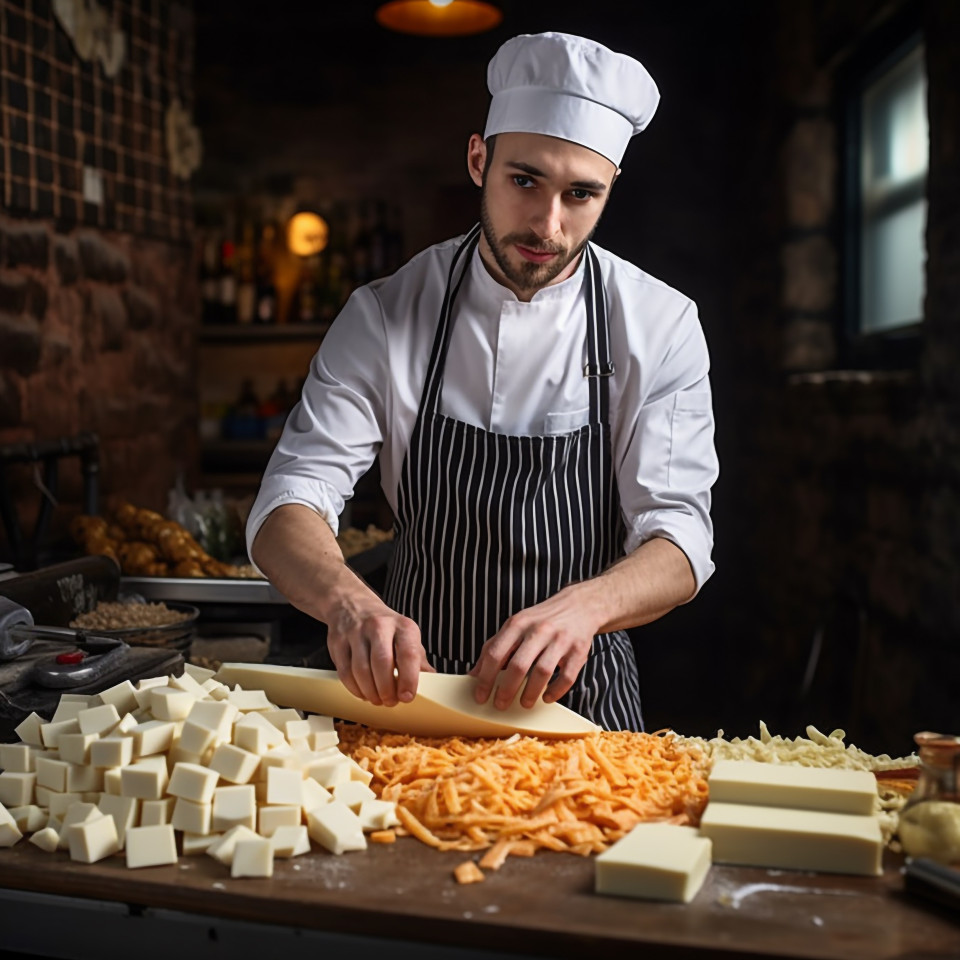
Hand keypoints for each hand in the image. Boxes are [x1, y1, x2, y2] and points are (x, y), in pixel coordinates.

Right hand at [326, 594, 433, 706]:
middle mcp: (379, 626)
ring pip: (361, 670)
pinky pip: (345, 672)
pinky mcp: (337, 641)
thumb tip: (432, 681)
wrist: (353, 605)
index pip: (408, 654)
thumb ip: (418, 660)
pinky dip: (354, 688)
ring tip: (377, 699)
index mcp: (403, 626)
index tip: (407, 697)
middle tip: (390, 701)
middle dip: (386, 689)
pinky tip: (363, 692)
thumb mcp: (407, 637)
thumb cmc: (385, 627)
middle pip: (382, 663)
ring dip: (370, 692)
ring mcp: (356, 632)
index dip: (408, 679)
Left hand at [469, 587, 598, 709]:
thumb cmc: (541, 620)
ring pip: (542, 672)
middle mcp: (538, 630)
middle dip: (506, 690)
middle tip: (501, 705)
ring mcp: (560, 640)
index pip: (495, 653)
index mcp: (518, 623)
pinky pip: (567, 677)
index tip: (481, 696)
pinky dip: (555, 691)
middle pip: (518, 665)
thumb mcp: (515, 626)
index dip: (485, 678)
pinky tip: (547, 697)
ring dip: (530, 693)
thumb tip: (474, 674)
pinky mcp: (578, 651)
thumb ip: (494, 647)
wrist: (579, 605)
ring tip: (524, 703)